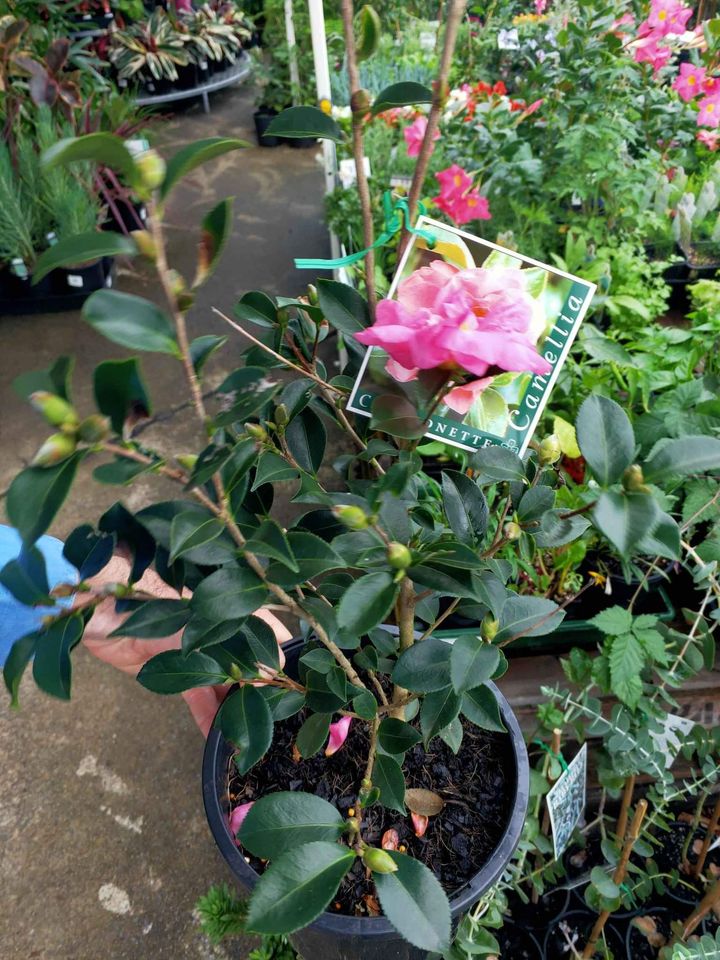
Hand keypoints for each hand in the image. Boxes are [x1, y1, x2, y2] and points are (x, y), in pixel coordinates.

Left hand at [81, 556, 290, 735]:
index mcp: (235, 609)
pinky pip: (202, 699)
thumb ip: (231, 646)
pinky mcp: (180, 672)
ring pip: (229, 687)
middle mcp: (225, 631)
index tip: (298, 689)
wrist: (100, 608)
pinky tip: (219, 744)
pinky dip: (210, 720)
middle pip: (252, 666)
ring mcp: (203, 652)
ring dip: (237, 712)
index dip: (285, 661)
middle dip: (262, 693)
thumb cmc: (149, 598)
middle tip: (276, 724)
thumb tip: (269, 671)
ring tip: (249, 740)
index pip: (272, 635)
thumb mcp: (195, 622)